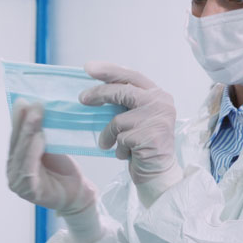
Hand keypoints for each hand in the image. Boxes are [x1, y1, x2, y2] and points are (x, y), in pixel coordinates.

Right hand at [7, 99, 95, 215]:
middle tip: (32, 104)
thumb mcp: (50, 147)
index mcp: (15, 160)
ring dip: (29, 133)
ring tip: (36, 116)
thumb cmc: (64, 171)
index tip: (23, 101)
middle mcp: (13, 171)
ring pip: (22, 153)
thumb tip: (32, 106)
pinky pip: (29, 168)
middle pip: (16, 143)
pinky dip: (33, 151)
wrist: (79, 194)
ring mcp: (18, 183)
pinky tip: (39, 137)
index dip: (18, 119)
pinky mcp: (29, 191)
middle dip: (24, 122)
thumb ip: (39, 133)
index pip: (15, 137)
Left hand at [80, 63, 181, 190]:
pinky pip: (120, 139)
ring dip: (109, 135)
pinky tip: (127, 155)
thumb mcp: (136, 118)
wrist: (158, 174)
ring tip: (111, 144)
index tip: (88, 68)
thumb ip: (125, 103)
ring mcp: (156, 120)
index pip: (131, 76)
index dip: (109, 70)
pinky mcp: (149, 137)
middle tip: (82, 99)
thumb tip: (94, 91)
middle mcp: (160, 103)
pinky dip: (118, 149)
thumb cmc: (142, 146)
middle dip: (99, 94)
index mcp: (158, 95)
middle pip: (122, 91)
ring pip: (117, 120)